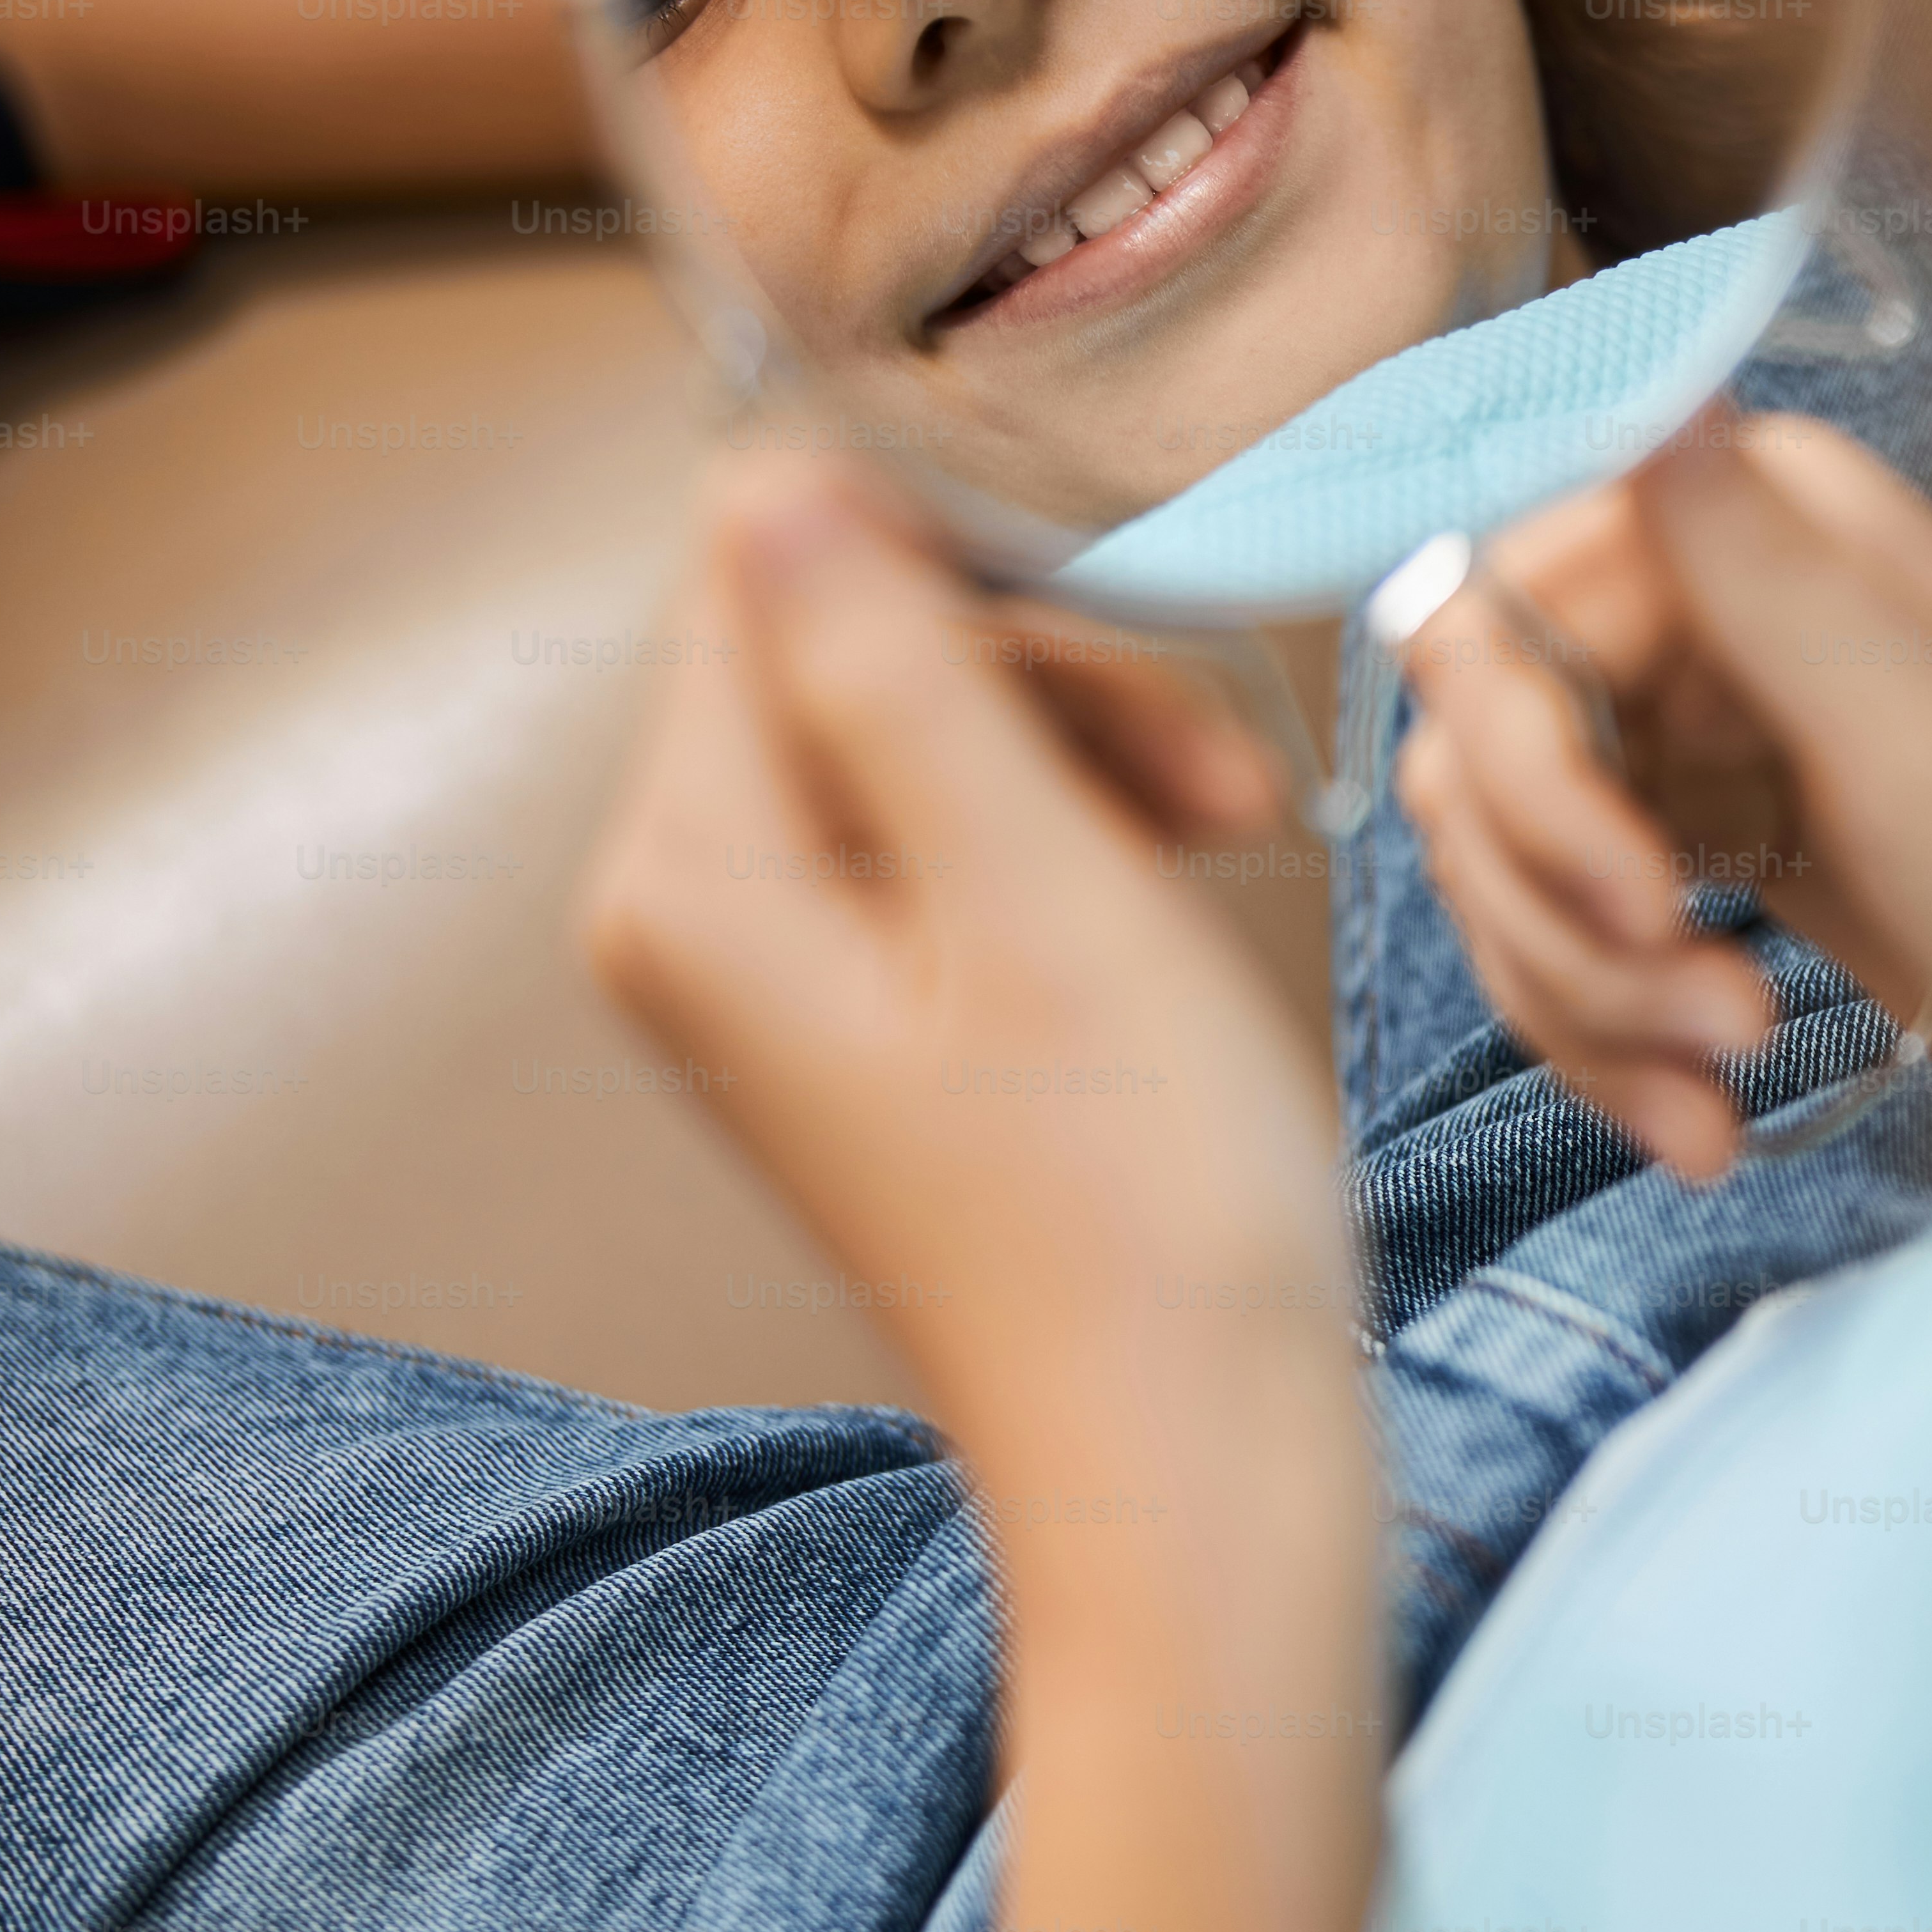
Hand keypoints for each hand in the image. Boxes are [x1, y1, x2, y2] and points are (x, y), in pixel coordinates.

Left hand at [579, 456, 1346, 1425]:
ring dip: (1094, 750)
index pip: (768, 567)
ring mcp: (778, 976)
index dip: (970, 551)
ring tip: (1239, 832)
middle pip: (846, 649)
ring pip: (920, 739)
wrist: (1192, 1459)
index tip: (1146, 611)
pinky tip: (1183, 883)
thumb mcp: (1042, 890)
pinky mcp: (870, 1022)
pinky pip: (951, 844)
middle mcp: (692, 915)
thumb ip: (894, 670)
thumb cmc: (1143, 1208)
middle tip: (1233, 776)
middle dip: (1057, 672)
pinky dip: (1079, 837)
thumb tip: (770, 472)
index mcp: (692, 874)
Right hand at [1394, 412, 1931, 1178]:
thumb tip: (1644, 387)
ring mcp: (1696, 750)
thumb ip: (1756, 561)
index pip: (1486, 629)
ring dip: (1591, 1008)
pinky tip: (1704, 1126)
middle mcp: (1697, 612)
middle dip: (1563, 921)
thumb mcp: (1922, 717)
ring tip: (1723, 1090)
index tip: (1638, 898)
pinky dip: (1615, 1052)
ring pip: (1512, 883)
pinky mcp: (1714, 874)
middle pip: (1476, 769)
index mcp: (1740, 525)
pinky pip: (1580, 958)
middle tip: (1708, 1012)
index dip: (1530, 778)